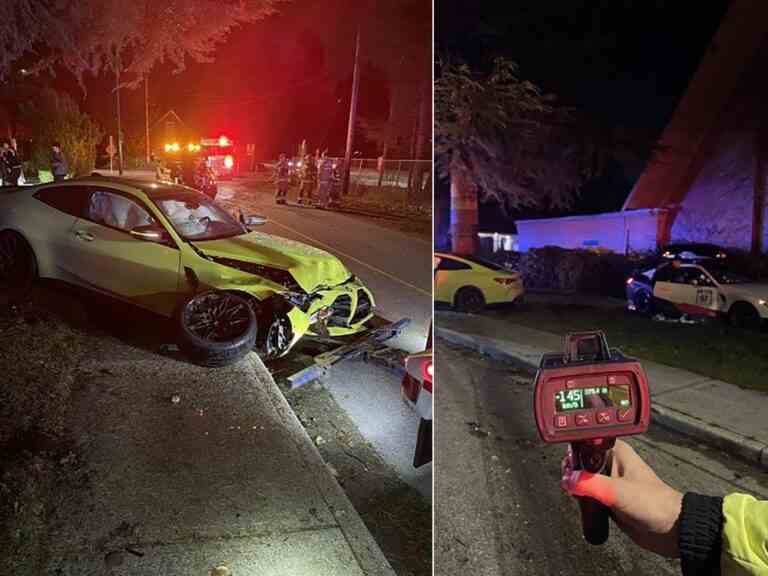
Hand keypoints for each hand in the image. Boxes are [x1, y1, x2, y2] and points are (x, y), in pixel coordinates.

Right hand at [561, 439, 682, 557]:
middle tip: (571, 481)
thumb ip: (591, 484)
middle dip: (572, 471)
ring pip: (582, 478)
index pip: (586, 442)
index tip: (568, 466)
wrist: (671, 530)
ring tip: (576, 493)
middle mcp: (611, 463)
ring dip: (577, 486)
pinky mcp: (608, 498)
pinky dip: (582, 498)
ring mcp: (609, 481)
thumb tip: (569, 479)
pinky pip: (587, 494)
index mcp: (616, 450)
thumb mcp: (619, 491)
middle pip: (580, 460)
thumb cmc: (656, 504)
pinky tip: (582, 503)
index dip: (574, 452)